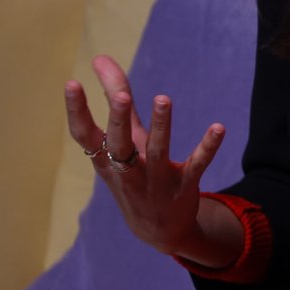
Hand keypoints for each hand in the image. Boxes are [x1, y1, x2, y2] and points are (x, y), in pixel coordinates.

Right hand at [63, 55, 231, 262]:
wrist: (159, 231)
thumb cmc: (134, 174)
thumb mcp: (122, 141)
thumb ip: (115, 99)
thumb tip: (100, 58)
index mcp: (106, 159)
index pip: (85, 135)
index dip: (76, 111)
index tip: (71, 83)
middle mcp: (127, 171)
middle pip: (119, 143)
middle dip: (118, 120)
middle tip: (120, 95)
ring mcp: (155, 181)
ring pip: (158, 152)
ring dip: (161, 126)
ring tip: (163, 98)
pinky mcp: (183, 187)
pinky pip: (196, 165)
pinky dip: (207, 147)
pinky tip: (218, 128)